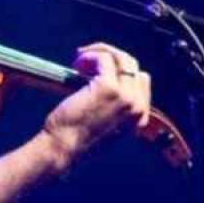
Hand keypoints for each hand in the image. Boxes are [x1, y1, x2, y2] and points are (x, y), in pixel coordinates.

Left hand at [42, 43, 151, 166]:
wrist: (63, 148)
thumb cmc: (74, 138)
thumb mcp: (102, 124)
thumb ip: (110, 107)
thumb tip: (99, 79)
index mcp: (139, 116)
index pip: (140, 80)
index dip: (118, 70)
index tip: (96, 71)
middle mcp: (137, 106)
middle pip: (132, 66)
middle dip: (110, 57)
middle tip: (85, 61)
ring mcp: (125, 96)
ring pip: (121, 59)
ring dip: (99, 54)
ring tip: (79, 62)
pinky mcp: (108, 87)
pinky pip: (104, 59)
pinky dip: (90, 56)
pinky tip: (77, 64)